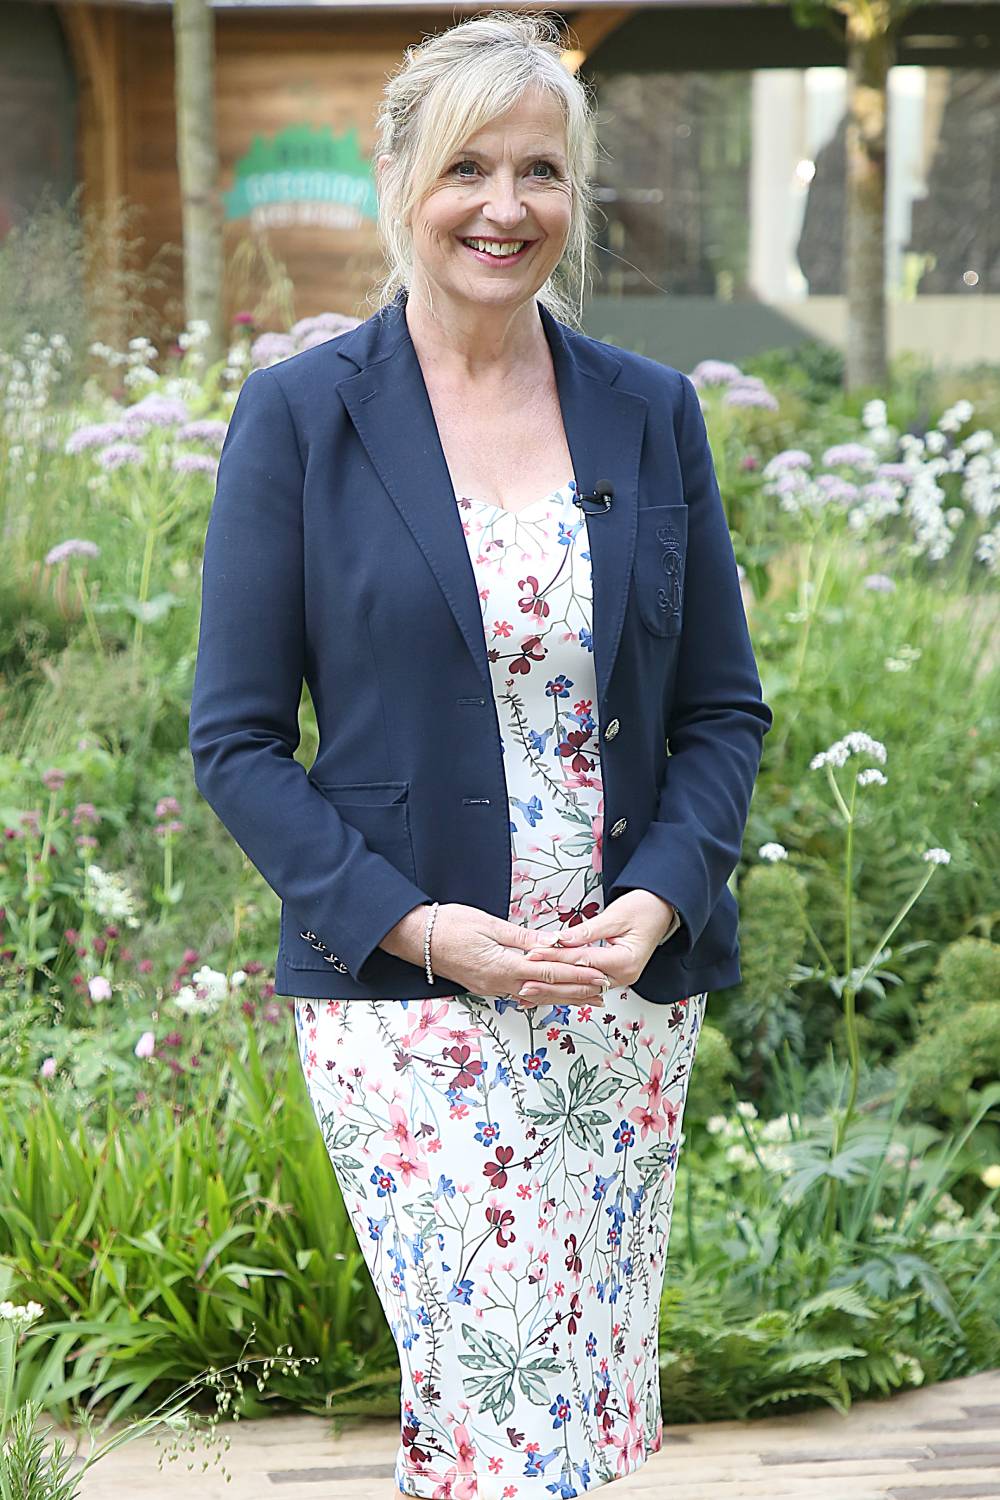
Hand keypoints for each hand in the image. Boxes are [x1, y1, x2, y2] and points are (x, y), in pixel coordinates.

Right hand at [380, 903, 615, 1004]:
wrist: (416, 938)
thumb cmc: (449, 924)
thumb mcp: (489, 924)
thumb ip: (523, 937)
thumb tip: (553, 942)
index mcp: (503, 966)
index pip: (549, 972)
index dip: (577, 975)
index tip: (599, 976)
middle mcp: (499, 983)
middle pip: (546, 990)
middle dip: (577, 991)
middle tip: (604, 992)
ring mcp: (491, 987)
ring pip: (535, 995)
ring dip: (562, 996)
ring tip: (587, 997)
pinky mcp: (485, 986)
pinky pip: (519, 993)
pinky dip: (541, 994)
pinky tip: (552, 995)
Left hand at [517, 890, 676, 1009]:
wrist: (663, 910)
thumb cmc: (644, 909)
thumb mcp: (615, 915)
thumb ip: (587, 930)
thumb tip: (561, 939)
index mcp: (626, 961)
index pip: (582, 961)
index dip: (555, 958)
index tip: (533, 954)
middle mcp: (624, 976)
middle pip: (580, 983)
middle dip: (550, 983)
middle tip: (524, 983)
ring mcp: (620, 979)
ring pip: (581, 989)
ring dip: (555, 991)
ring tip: (530, 993)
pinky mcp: (613, 976)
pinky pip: (587, 985)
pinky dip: (566, 988)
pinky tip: (549, 992)